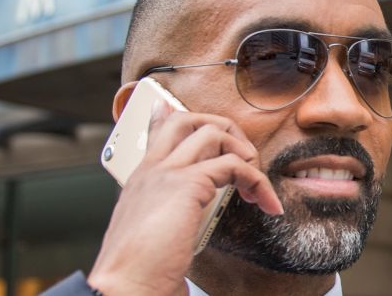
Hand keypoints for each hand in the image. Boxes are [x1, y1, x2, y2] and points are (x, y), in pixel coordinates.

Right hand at [87, 101, 284, 294]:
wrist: (126, 287)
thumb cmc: (137, 272)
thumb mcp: (149, 237)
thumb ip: (165, 218)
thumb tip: (179, 230)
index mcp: (139, 180)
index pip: (157, 132)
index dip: (174, 116)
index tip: (185, 112)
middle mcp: (151, 170)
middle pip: (186, 120)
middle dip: (223, 128)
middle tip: (243, 156)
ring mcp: (167, 173)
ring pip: (212, 132)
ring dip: (244, 151)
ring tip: (255, 182)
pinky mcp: (187, 184)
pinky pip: (235, 165)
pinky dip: (258, 181)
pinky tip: (265, 203)